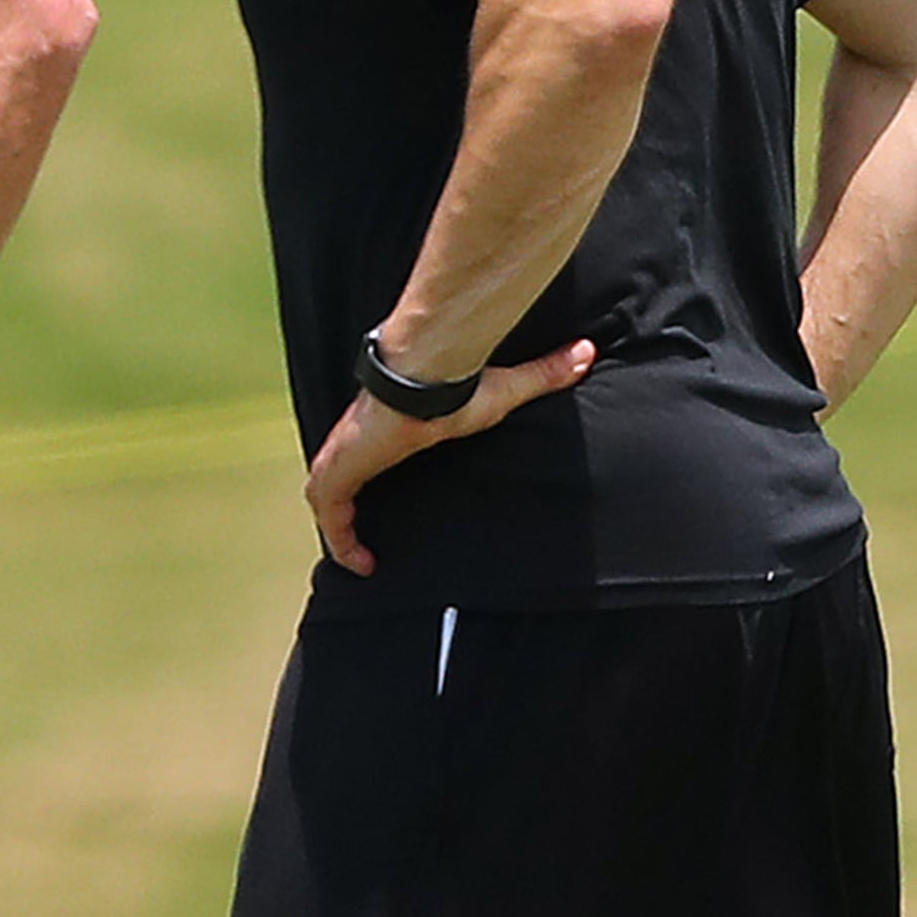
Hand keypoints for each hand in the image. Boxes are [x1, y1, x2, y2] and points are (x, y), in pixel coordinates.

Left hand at [305, 339, 597, 577]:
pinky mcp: (336, 473)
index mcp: (388, 425)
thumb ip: (543, 374)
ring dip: (340, 527)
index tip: (390, 496)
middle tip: (368, 540)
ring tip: (361, 558)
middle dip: (349, 507)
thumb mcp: (506, 388)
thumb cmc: (454, 383)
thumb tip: (587, 353)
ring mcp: (342, 456)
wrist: (423, 377)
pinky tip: (359, 563)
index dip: (374, 472)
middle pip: (342, 478)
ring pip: (329, 498)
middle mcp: (359, 440)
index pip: (372, 451)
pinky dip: (340, 540)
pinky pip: (329, 515)